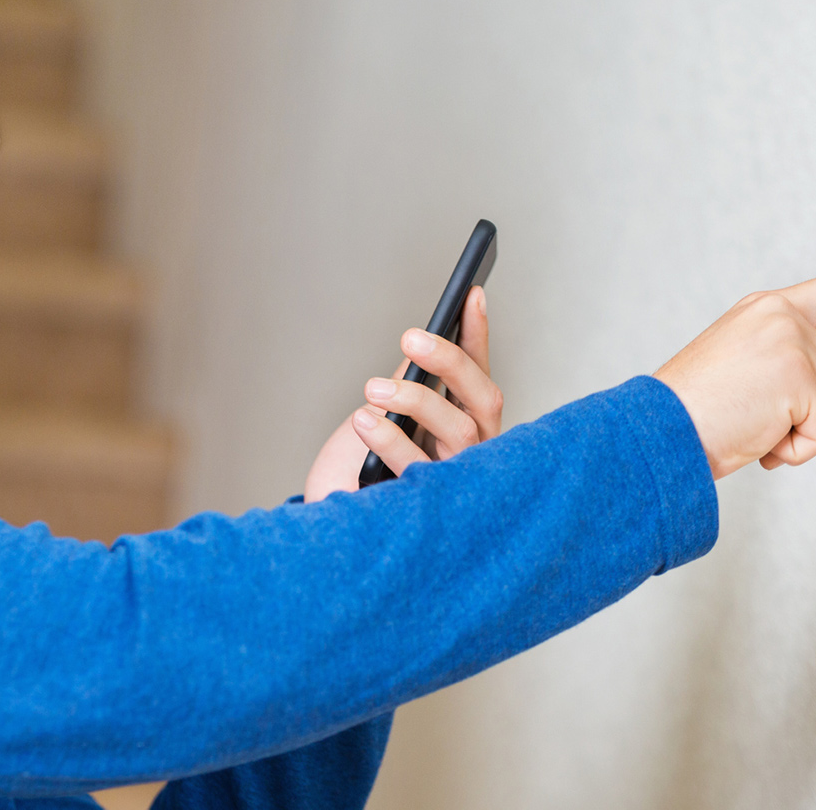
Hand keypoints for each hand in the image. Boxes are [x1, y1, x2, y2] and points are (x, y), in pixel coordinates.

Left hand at [304, 287, 500, 501]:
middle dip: (451, 362)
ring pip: (459, 431)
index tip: (470, 293)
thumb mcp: (385, 414)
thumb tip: (422, 345)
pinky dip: (391, 441)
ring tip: (372, 389)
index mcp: (462, 419)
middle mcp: (472, 448)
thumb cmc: (360, 466)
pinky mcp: (432, 506)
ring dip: (416, 400)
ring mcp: (456, 477)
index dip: (477, 334)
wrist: (333, 523)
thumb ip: (409, 384)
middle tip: (410, 337)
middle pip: (482, 398)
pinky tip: (365, 420)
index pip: (477, 371)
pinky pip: (421, 469)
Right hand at [654, 250, 815, 478]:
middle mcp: (781, 317)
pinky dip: (797, 450)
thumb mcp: (765, 393)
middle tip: (760, 418)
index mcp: (767, 311)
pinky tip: (760, 437)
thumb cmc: (695, 413)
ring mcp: (789, 342)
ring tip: (755, 426)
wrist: (657, 432)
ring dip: (805, 435)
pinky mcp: (794, 374)